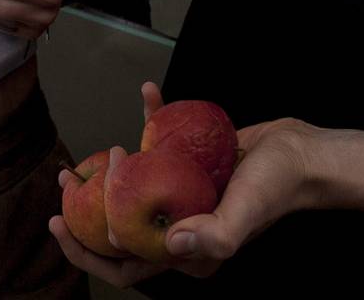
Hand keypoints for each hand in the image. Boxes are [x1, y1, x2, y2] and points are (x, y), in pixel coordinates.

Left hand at [47, 83, 325, 282]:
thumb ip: (214, 237)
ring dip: (108, 170)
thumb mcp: (246, 213)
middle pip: (117, 227)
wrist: (302, 153)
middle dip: (86, 209)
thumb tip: (170, 243)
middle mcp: (178, 228)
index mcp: (186, 253)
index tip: (60, 222)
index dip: (86, 251)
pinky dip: (151, 118)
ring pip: (130, 190)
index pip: (124, 266)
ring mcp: (180, 198)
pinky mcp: (187, 167)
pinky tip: (149, 96)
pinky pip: (158, 147)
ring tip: (97, 149)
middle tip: (66, 180)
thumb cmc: (277, 187)